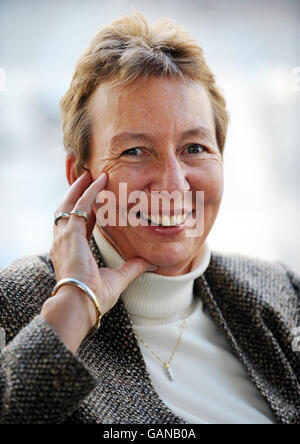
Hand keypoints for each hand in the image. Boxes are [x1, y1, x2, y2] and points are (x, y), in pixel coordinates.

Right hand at [41, 170, 154, 351]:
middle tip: (88, 178)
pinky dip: (89, 192)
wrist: (81, 304)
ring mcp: (63, 236)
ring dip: (80, 188)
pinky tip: (98, 181)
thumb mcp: (118, 278)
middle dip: (77, 193)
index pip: (78, 225)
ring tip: (90, 174)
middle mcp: (63, 241)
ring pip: (70, 204)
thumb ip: (133, 267)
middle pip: (67, 209)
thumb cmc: (95, 296)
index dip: (87, 212)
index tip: (97, 202)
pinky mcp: (69, 233)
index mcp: (71, 251)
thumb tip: (151, 262)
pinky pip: (80, 206)